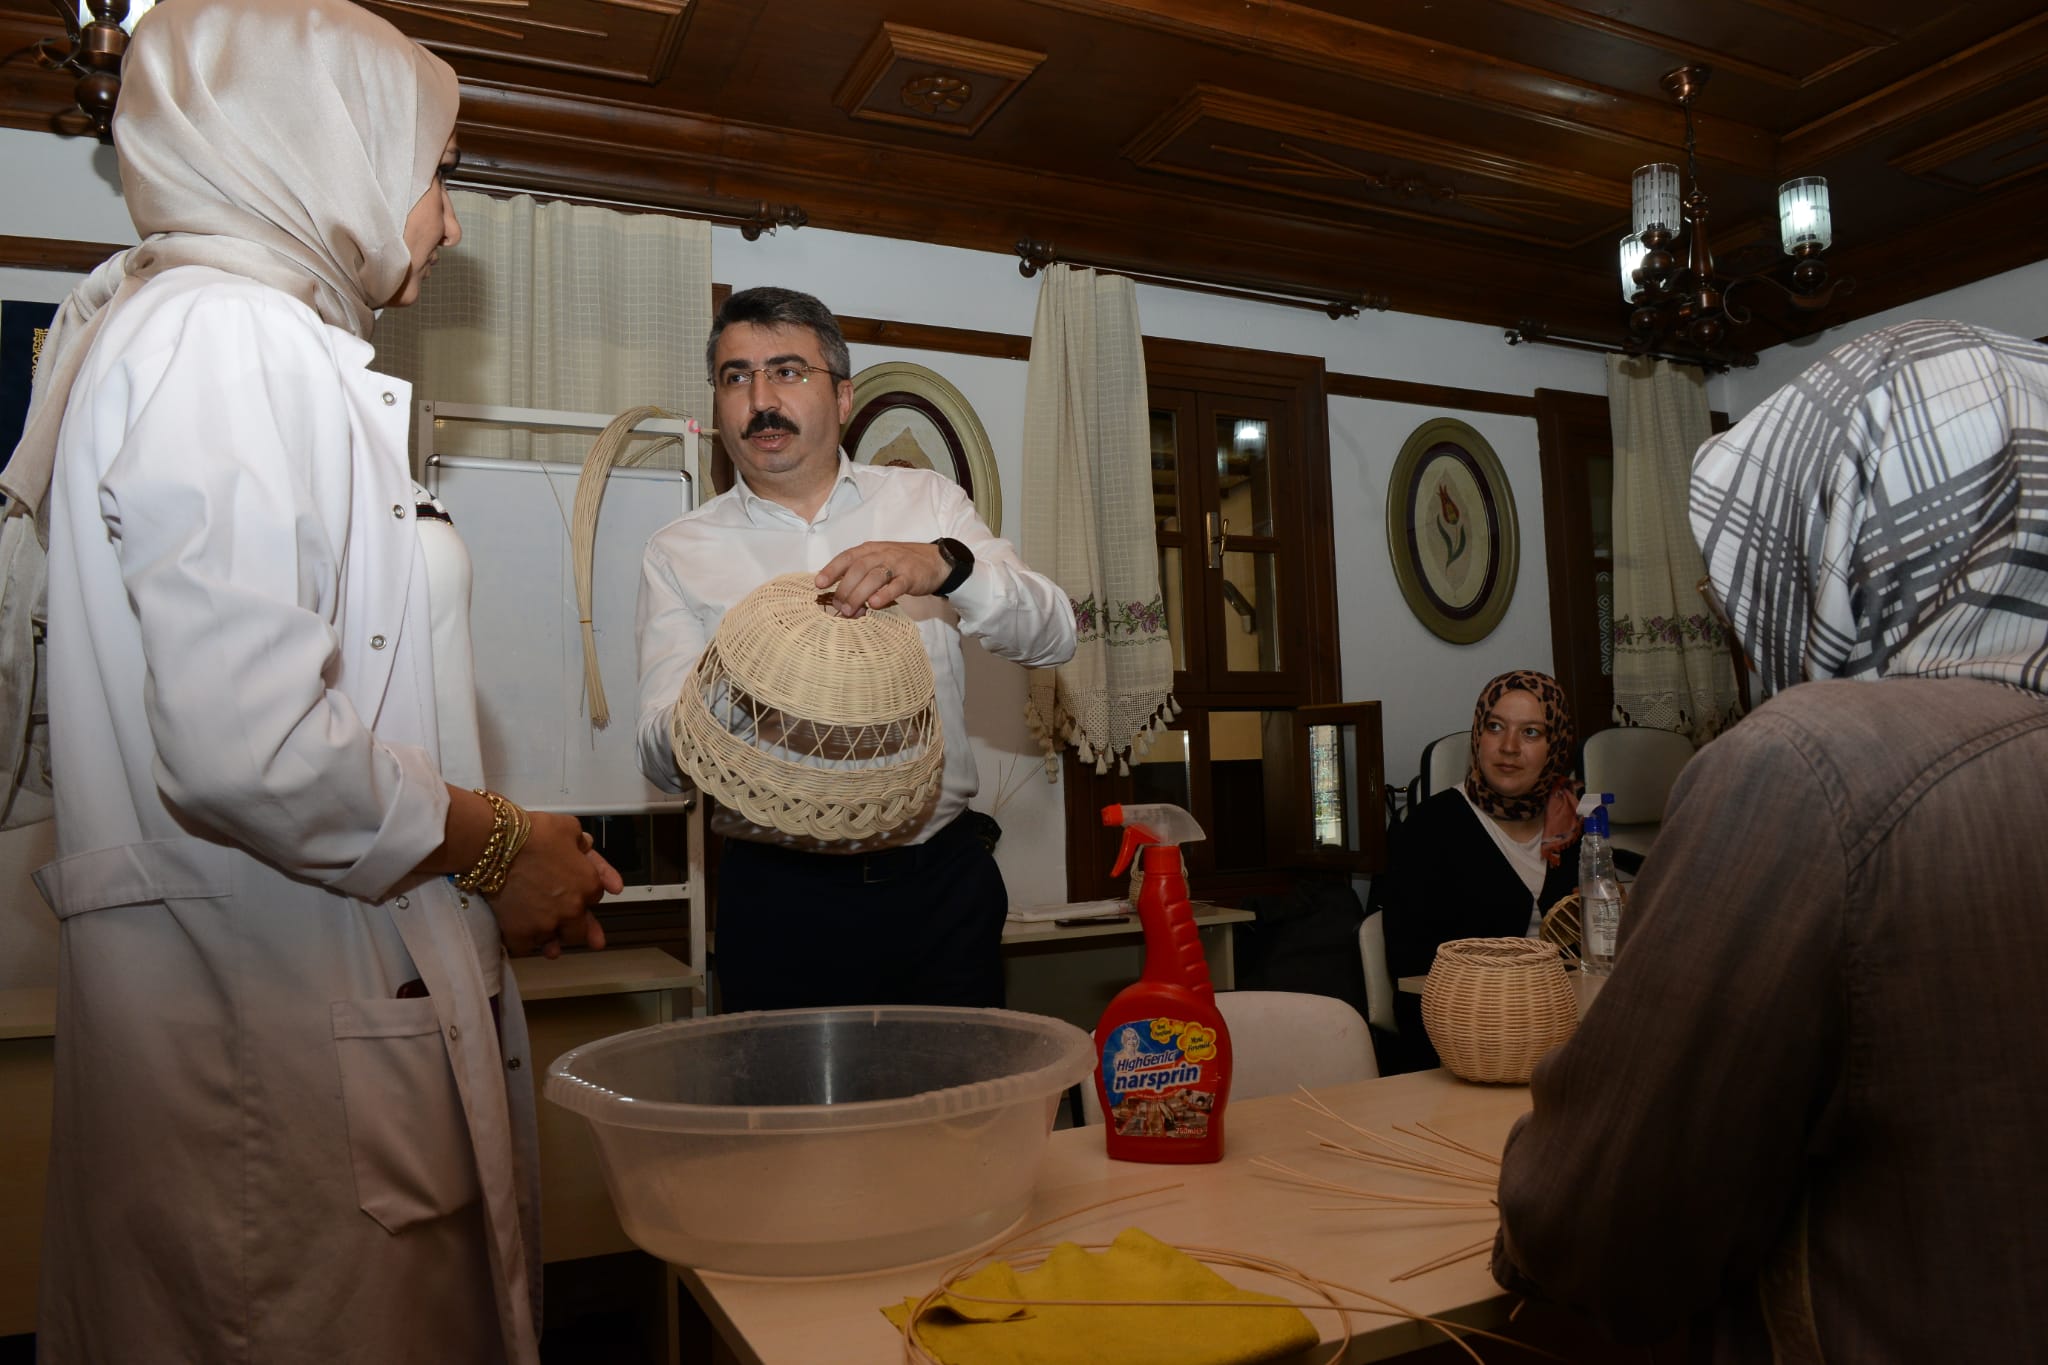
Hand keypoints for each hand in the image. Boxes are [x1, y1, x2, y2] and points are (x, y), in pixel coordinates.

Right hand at [487, 812, 622, 957]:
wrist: (497, 846)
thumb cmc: (535, 832)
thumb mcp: (568, 827)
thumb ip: (582, 843)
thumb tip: (588, 847)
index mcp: (589, 885)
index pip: (597, 896)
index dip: (586, 893)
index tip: (577, 893)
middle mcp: (572, 910)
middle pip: (580, 929)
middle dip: (577, 927)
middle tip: (570, 929)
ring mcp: (546, 925)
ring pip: (554, 943)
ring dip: (552, 941)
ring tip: (550, 946)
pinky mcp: (520, 934)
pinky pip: (526, 948)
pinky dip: (524, 943)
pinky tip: (523, 938)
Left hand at [815, 540, 948, 616]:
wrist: (935, 561)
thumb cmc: (900, 563)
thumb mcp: (878, 561)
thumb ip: (860, 574)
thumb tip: (838, 596)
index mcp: (870, 549)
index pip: (847, 557)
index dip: (831, 569)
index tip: (819, 584)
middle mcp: (881, 554)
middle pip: (858, 569)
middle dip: (845, 589)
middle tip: (838, 607)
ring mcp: (897, 565)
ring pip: (874, 577)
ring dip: (859, 595)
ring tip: (850, 611)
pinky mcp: (911, 577)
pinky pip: (896, 585)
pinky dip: (884, 594)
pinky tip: (874, 604)